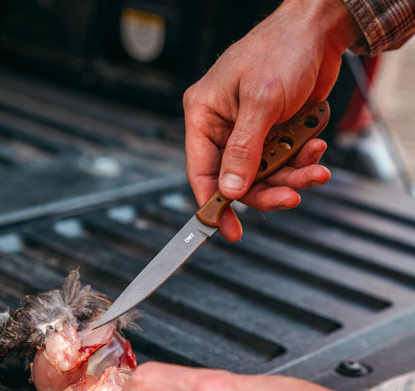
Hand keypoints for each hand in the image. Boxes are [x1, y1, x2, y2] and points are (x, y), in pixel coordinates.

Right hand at [183, 0, 360, 240]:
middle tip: (290, 198)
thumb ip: (244, 149)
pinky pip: (284, 161)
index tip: (228, 229)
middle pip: (238, 179)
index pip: (202, 171)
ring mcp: (251, 131)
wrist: (321, 28)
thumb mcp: (261, 101)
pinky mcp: (274, 132)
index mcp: (205, 115)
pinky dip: (301, 160)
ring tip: (315, 170)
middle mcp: (225, 127)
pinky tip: (315, 148)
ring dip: (292, 176)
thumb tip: (231, 188)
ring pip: (265, 174)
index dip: (214, 204)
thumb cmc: (283, 48)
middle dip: (267, 191)